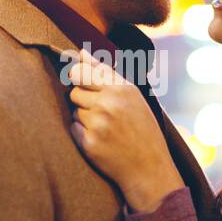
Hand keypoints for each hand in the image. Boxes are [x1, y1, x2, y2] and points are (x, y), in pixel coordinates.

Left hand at [66, 48, 185, 212]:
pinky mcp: (89, 143)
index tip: (85, 85)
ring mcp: (98, 124)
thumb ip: (104, 72)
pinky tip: (100, 139)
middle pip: (74, 91)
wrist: (148, 168)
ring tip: (104, 127)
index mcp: (120, 88)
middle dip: (81, 98)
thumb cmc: (141, 128)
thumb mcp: (131, 95)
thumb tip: (81, 52)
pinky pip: (73, 128)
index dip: (79, 77)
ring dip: (83, 117)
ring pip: (73, 111)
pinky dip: (81, 133)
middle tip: (99, 110)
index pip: (80, 71)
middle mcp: (108, 103)